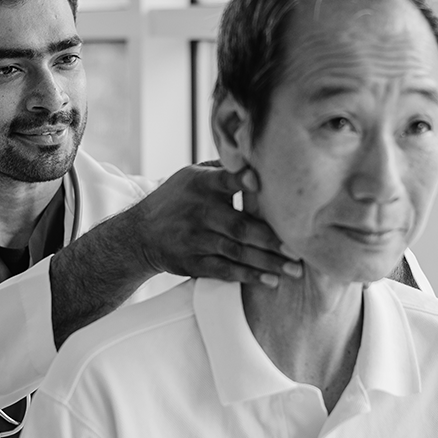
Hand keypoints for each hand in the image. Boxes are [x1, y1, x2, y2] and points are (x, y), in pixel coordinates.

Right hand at [132, 163, 301, 286]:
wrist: (139, 233)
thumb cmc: (176, 199)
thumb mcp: (190, 176)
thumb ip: (222, 170)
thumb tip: (259, 158)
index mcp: (201, 184)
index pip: (224, 179)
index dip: (241, 180)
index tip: (259, 180)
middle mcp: (198, 211)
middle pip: (239, 226)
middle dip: (271, 239)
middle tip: (298, 249)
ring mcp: (195, 239)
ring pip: (236, 252)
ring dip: (266, 262)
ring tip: (293, 269)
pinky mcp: (192, 262)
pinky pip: (224, 270)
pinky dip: (247, 276)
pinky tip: (269, 279)